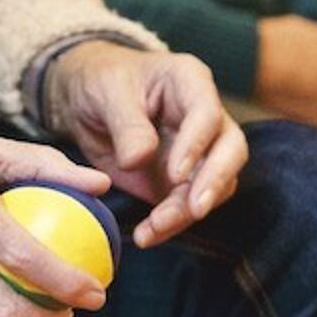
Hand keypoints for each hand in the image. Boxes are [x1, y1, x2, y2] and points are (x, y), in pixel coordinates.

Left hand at [44, 41, 247, 248]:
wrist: (86, 99)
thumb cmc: (102, 81)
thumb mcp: (107, 92)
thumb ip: (126, 124)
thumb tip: (140, 160)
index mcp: (190, 81)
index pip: (208, 113)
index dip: (197, 144)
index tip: (175, 173)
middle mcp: (205, 117)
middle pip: (231, 150)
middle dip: (214, 182)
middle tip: (195, 209)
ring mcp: (199, 151)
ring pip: (214, 185)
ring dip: (188, 211)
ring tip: (154, 228)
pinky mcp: (183, 180)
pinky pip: (187, 206)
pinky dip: (171, 224)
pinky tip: (148, 235)